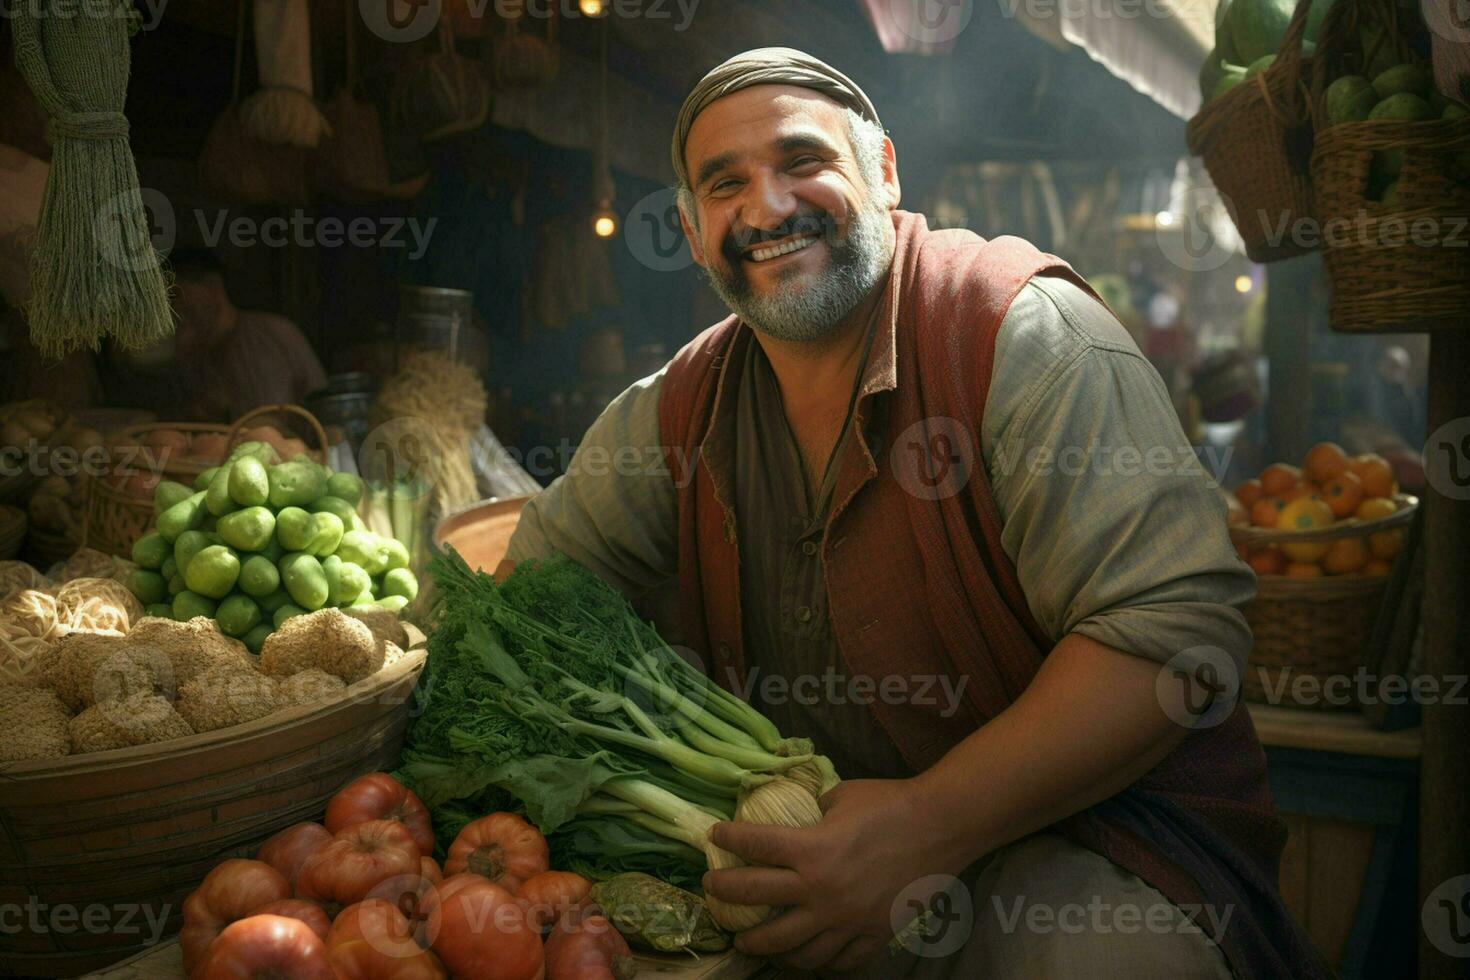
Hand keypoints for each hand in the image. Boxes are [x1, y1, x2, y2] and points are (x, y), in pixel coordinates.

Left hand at [703, 778, 961, 972]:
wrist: (941, 825)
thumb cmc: (890, 802)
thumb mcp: (841, 796)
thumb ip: (812, 809)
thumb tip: (796, 814)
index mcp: (810, 850)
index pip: (753, 846)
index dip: (727, 838)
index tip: (715, 835)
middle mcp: (821, 891)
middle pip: (756, 902)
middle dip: (726, 897)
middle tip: (713, 893)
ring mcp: (846, 920)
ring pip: (792, 948)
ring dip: (764, 946)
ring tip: (751, 942)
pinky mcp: (872, 935)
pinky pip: (838, 962)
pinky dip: (818, 963)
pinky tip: (807, 958)